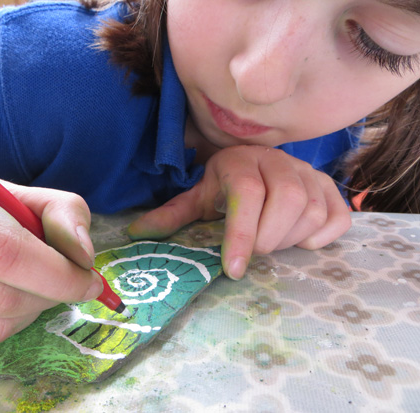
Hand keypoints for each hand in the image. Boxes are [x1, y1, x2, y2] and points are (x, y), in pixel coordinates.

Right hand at [0, 162, 102, 351]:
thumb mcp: (10, 188)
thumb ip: (60, 210)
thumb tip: (83, 256)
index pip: (1, 251)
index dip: (57, 273)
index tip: (89, 279)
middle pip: (0, 298)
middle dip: (48, 294)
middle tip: (62, 280)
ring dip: (28, 311)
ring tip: (26, 283)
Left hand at [128, 145, 350, 279]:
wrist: (255, 164)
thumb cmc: (223, 188)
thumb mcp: (197, 198)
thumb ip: (171, 215)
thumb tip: (133, 234)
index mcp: (239, 162)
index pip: (246, 193)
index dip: (241, 233)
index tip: (234, 270)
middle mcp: (277, 161)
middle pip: (287, 197)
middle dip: (269, 236)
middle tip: (254, 254)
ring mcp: (307, 172)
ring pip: (314, 207)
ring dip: (293, 237)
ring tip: (272, 244)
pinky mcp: (329, 186)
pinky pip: (339, 214)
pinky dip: (325, 235)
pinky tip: (303, 242)